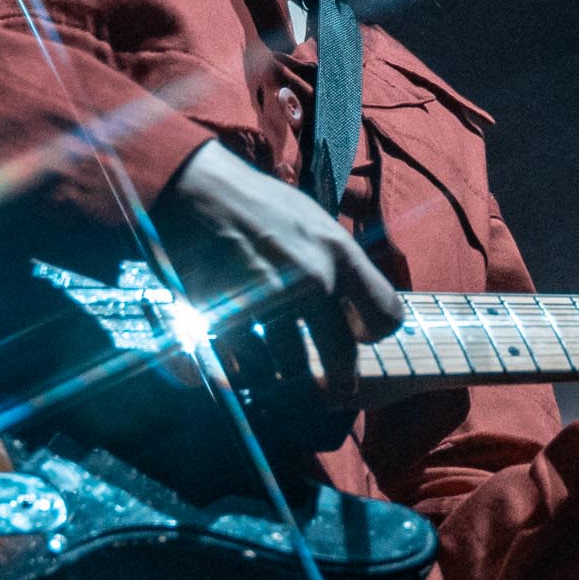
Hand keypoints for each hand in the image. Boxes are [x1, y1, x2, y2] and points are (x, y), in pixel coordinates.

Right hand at [149, 140, 402, 397]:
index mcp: (339, 253)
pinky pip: (244, 367)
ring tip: (267, 367)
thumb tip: (357, 305)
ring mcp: (271, 299)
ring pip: (289, 369)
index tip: (356, 337)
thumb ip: (337, 262)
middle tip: (329, 393)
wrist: (192, 186)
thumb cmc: (254, 202)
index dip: (372, 333)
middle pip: (342, 360)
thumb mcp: (311, 221)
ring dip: (280, 373)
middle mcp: (313, 278)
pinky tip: (231, 363)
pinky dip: (237, 372)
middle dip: (337, 383)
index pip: (386, 315)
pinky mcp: (229, 314)